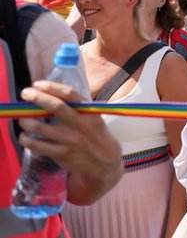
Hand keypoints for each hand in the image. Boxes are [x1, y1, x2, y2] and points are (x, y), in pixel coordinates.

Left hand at [19, 81, 122, 203]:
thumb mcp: (93, 118)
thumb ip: (77, 108)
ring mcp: (69, 140)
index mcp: (89, 112)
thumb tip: (51, 95)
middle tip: (25, 93)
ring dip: (26, 120)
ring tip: (23, 119)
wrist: (103, 162)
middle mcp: (80, 124)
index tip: (38, 84)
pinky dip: (25, 139)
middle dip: (37, 97)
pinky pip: (36, 145)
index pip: (70, 94)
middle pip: (55, 107)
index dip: (52, 87)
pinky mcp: (60, 154)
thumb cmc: (95, 135)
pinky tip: (24, 136)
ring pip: (40, 127)